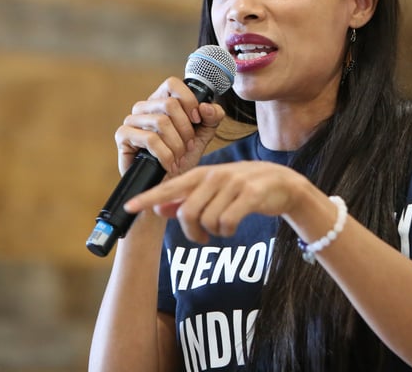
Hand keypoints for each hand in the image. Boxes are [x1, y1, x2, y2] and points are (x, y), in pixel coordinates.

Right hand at [114, 77, 225, 176]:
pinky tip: (169, 164)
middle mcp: (145, 107)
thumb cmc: (183, 157)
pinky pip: (149, 139)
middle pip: (170, 104)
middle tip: (188, 147)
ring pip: (161, 122)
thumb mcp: (204, 134)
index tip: (197, 120)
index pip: (172, 84)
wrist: (169, 184)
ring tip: (179, 157)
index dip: (189, 100)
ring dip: (176, 144)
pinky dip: (165, 154)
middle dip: (186, 130)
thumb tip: (206, 107)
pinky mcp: (123, 135)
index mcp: (161, 100)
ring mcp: (132, 120)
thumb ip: (212, 117)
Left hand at [124, 161, 315, 242]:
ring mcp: (232, 184)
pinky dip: (227, 231)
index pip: (168, 187)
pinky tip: (232, 227)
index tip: (128, 209)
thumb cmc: (243, 189)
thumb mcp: (214, 190)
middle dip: (192, 232)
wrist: (283, 183)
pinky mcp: (250, 195)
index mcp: (201, 174)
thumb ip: (186, 199)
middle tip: (201, 238)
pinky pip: (227, 222)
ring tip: (222, 228)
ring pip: (207, 220)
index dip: (148, 199)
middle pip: (187, 213)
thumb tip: (158, 210)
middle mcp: (214, 176)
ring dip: (213, 233)